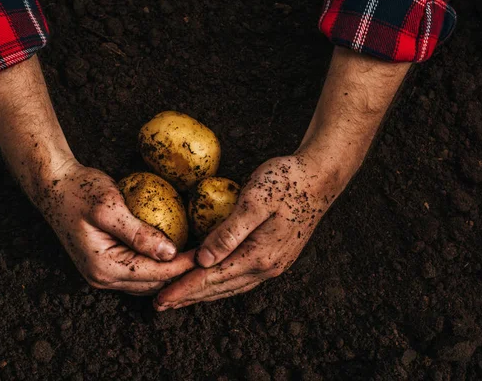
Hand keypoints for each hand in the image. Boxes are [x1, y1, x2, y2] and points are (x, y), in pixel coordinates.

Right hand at [32, 158, 194, 294]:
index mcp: (104, 267)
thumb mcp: (110, 208)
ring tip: (194, 256)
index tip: (206, 254)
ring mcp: (101, 275)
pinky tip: (171, 252)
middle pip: (152, 284)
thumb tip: (170, 253)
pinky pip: (137, 273)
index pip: (154, 274)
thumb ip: (138, 233)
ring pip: (146, 282)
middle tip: (206, 256)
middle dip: (180, 273)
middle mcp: (102, 278)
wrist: (54, 187)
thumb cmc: (80, 191)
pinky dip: (156, 266)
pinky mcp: (104, 266)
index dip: (183, 265)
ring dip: (169, 272)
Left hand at [154, 155, 345, 308]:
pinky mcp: (276, 257)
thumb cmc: (286, 181)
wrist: (320, 176)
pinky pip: (241, 278)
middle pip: (219, 288)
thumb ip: (229, 232)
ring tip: (180, 298)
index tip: (161, 299)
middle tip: (161, 304)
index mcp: (259, 254)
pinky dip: (221, 284)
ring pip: (230, 286)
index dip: (184, 288)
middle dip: (189, 297)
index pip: (212, 277)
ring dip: (204, 293)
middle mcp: (267, 267)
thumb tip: (203, 260)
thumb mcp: (255, 200)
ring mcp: (274, 264)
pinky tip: (211, 282)